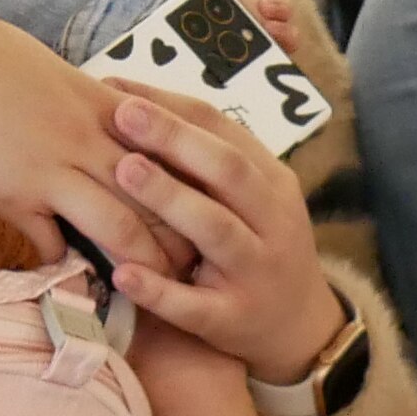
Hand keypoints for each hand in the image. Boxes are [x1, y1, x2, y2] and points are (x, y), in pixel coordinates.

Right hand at [0, 0, 180, 281]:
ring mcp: (46, 169)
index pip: (165, 143)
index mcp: (89, 97)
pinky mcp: (7, 200)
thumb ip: (64, 89)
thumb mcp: (27, 60)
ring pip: (120, 226)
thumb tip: (82, 98)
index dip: (189, 176)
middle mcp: (80, 134)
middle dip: (185, 229)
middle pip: (157, 191)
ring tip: (158, 288)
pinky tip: (66, 278)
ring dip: (142, 262)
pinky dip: (61, 265)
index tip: (207, 201)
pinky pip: (49, 246)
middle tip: (205, 262)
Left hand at [95, 85, 352, 380]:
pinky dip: (159, 291)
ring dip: (170, 198)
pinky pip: (195, 306)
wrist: (298, 326)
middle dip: (174, 139)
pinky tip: (123, 274)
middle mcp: (272, 221)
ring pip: (216, 230)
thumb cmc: (257, 245)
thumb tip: (137, 104)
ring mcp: (256, 271)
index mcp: (272, 181)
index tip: (118, 90)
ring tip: (125, 170)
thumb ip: (209, 161)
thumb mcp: (252, 198)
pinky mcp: (234, 320)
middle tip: (123, 114)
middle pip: (226, 170)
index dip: (171, 107)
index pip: (224, 131)